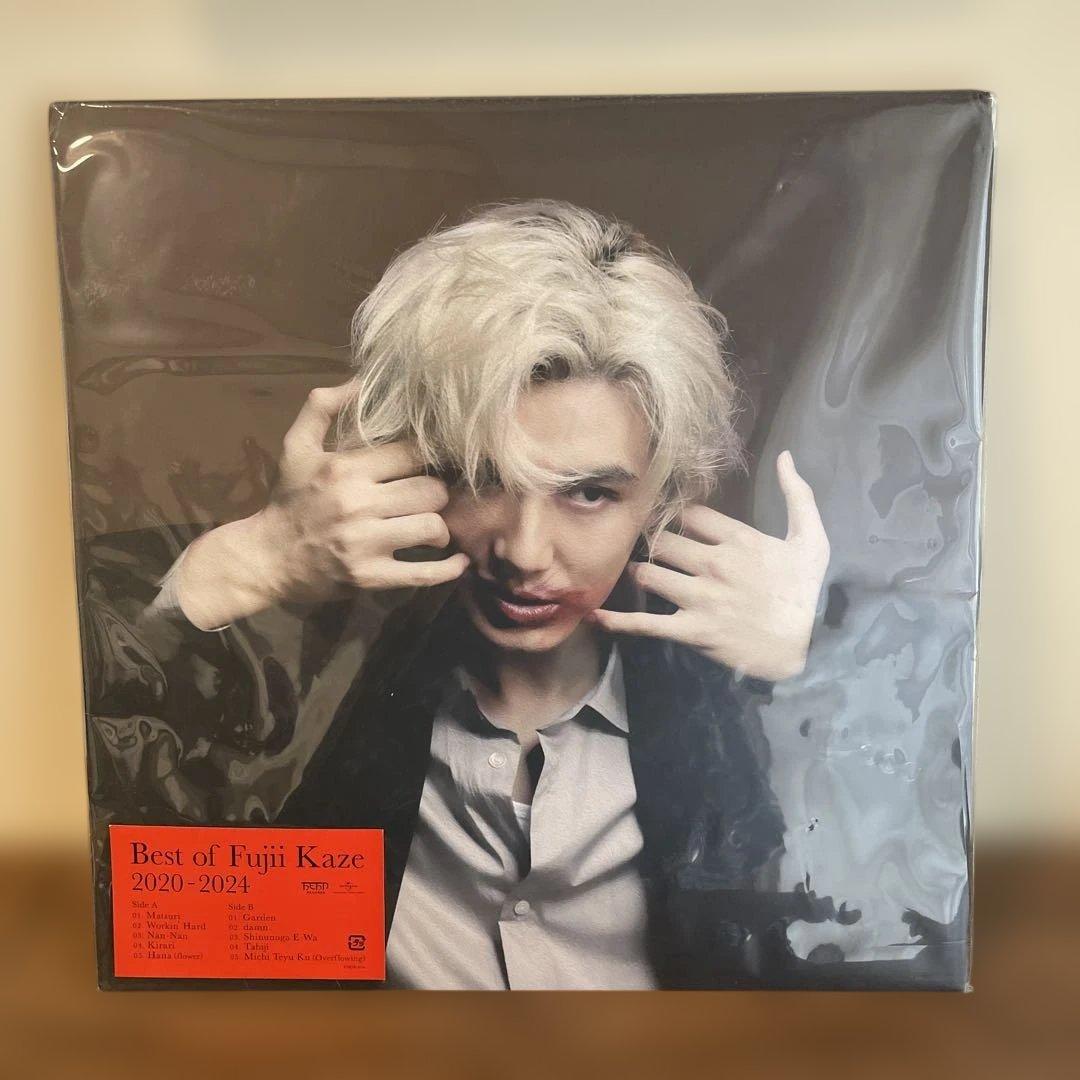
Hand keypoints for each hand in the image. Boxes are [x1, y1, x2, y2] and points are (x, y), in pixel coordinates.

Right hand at [175, 384, 468, 628]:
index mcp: (346, 468)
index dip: (429, 456)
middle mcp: (358, 504)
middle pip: (430, 491)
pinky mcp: (370, 577)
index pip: (412, 454)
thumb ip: (323, 407)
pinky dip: (447, 569)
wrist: (265, 558)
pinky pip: (423, 573)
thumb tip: (360, 379)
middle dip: (436, 492)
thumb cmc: (288, 498)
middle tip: (429, 496)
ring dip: (438, 528)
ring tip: (429, 525)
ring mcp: (365, 544)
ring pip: (432, 527)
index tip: (431, 462)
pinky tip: (458, 562)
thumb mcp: (296, 446)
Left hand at [589, 451, 829, 681]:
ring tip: (636, 569)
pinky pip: (646, 624)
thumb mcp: (813, 538)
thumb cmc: (807, 591)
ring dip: (639, 571)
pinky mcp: (691, 630)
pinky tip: (597, 616)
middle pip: (662, 541)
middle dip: (648, 539)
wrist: (810, 646)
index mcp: (738, 539)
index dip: (673, 512)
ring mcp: (700, 598)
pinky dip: (619, 621)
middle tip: (638, 540)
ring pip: (649, 574)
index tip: (664, 514)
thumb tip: (785, 456)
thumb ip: (798, 494)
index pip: (689, 514)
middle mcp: (714, 564)